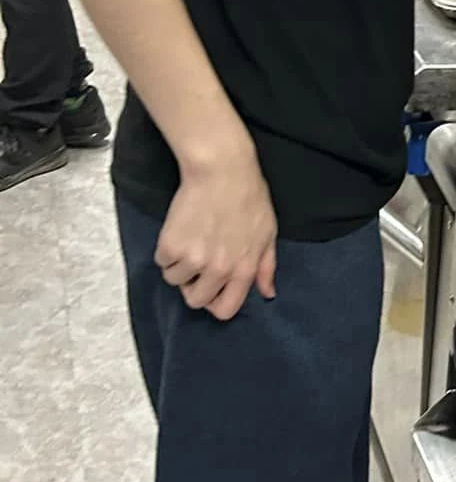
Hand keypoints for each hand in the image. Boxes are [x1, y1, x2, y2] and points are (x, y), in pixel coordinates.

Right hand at [156, 146, 278, 320]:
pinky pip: (161, 262)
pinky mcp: (171, 246)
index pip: (225, 310)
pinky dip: (167, 250)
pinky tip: (180, 230)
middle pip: (195, 301)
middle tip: (196, 264)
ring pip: (175, 280)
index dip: (215, 302)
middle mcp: (219, 270)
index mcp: (244, 270)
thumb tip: (267, 293)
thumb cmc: (248, 197)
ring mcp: (194, 260)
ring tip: (190, 240)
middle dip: (194, 286)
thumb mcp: (268, 233)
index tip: (211, 288)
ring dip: (179, 265)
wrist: (222, 171)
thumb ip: (266, 267)